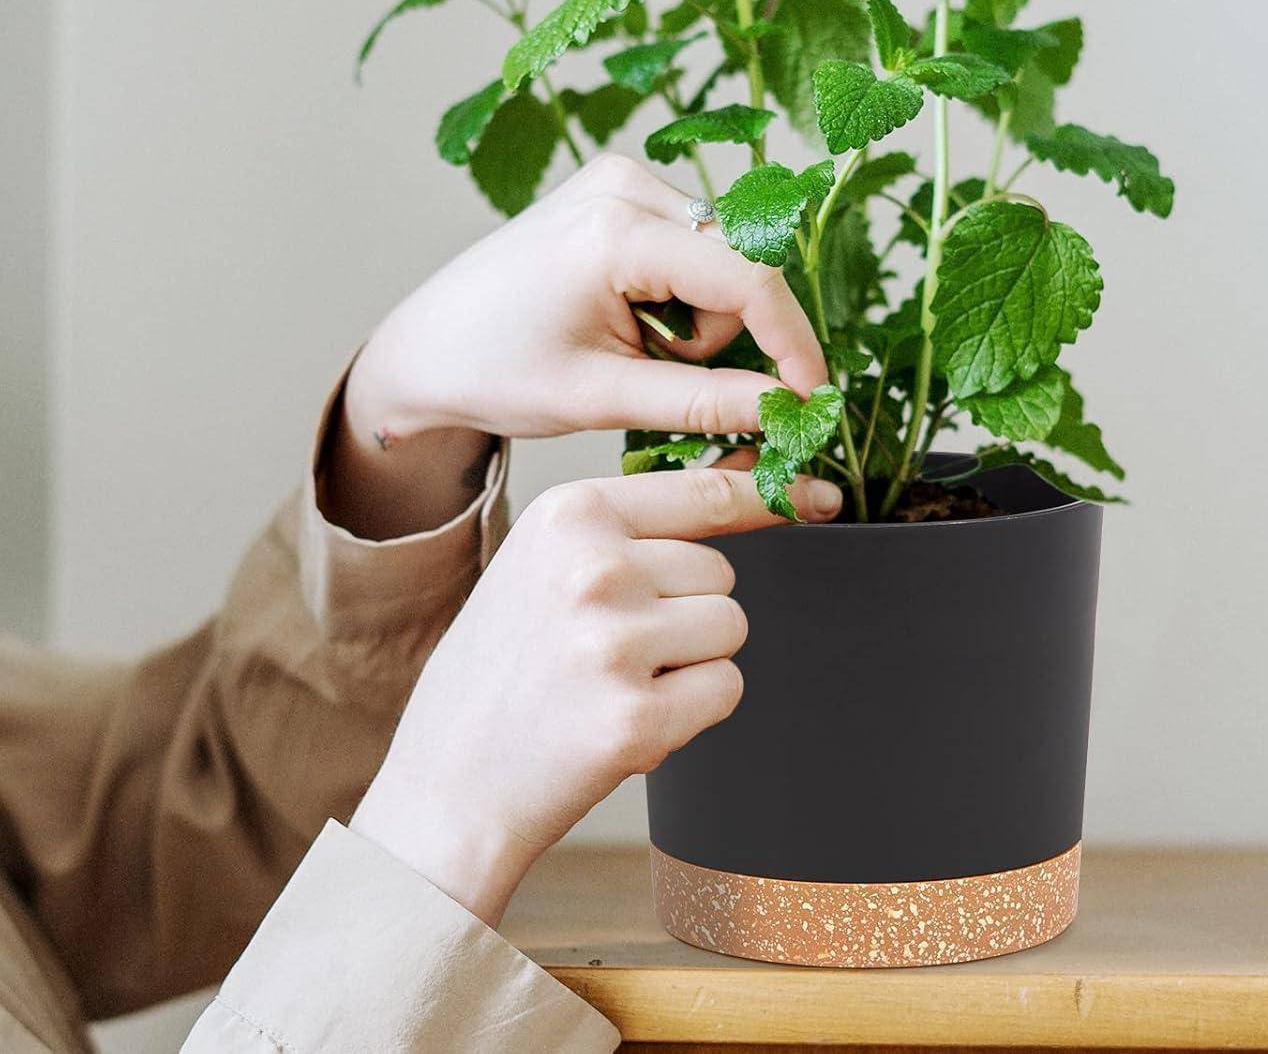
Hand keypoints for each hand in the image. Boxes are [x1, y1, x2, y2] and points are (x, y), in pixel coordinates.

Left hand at [323, 155, 825, 535]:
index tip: (810, 401)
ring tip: (632, 350)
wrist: (428, 347)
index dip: (792, 344)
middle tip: (662, 379)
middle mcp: (624, 185)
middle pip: (740, 267)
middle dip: (722, 337)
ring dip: (700, 322)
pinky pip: (696, 248)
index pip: (747, 279)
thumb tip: (789, 410)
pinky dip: (681, 298)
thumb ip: (705, 403)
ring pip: (723, 261)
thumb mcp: (602, 398)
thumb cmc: (495, 370)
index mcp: (614, 231)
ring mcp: (621, 179)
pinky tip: (630, 319)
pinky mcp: (620, 190)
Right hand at [349, 465, 840, 925]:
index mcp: (569, 514)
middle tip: (615, 650)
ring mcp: (616, 644)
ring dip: (694, 661)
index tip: (817, 497)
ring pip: (730, 629)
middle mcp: (594, 568)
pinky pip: (727, 690)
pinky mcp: (638, 720)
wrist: (448, 785)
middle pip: (722, 573)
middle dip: (691, 612)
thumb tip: (750, 485)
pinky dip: (695, 711)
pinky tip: (627, 722)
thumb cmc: (505, 669)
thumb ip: (633, 527)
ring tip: (616, 683)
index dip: (765, 500)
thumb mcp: (545, 564)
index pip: (705, 492)